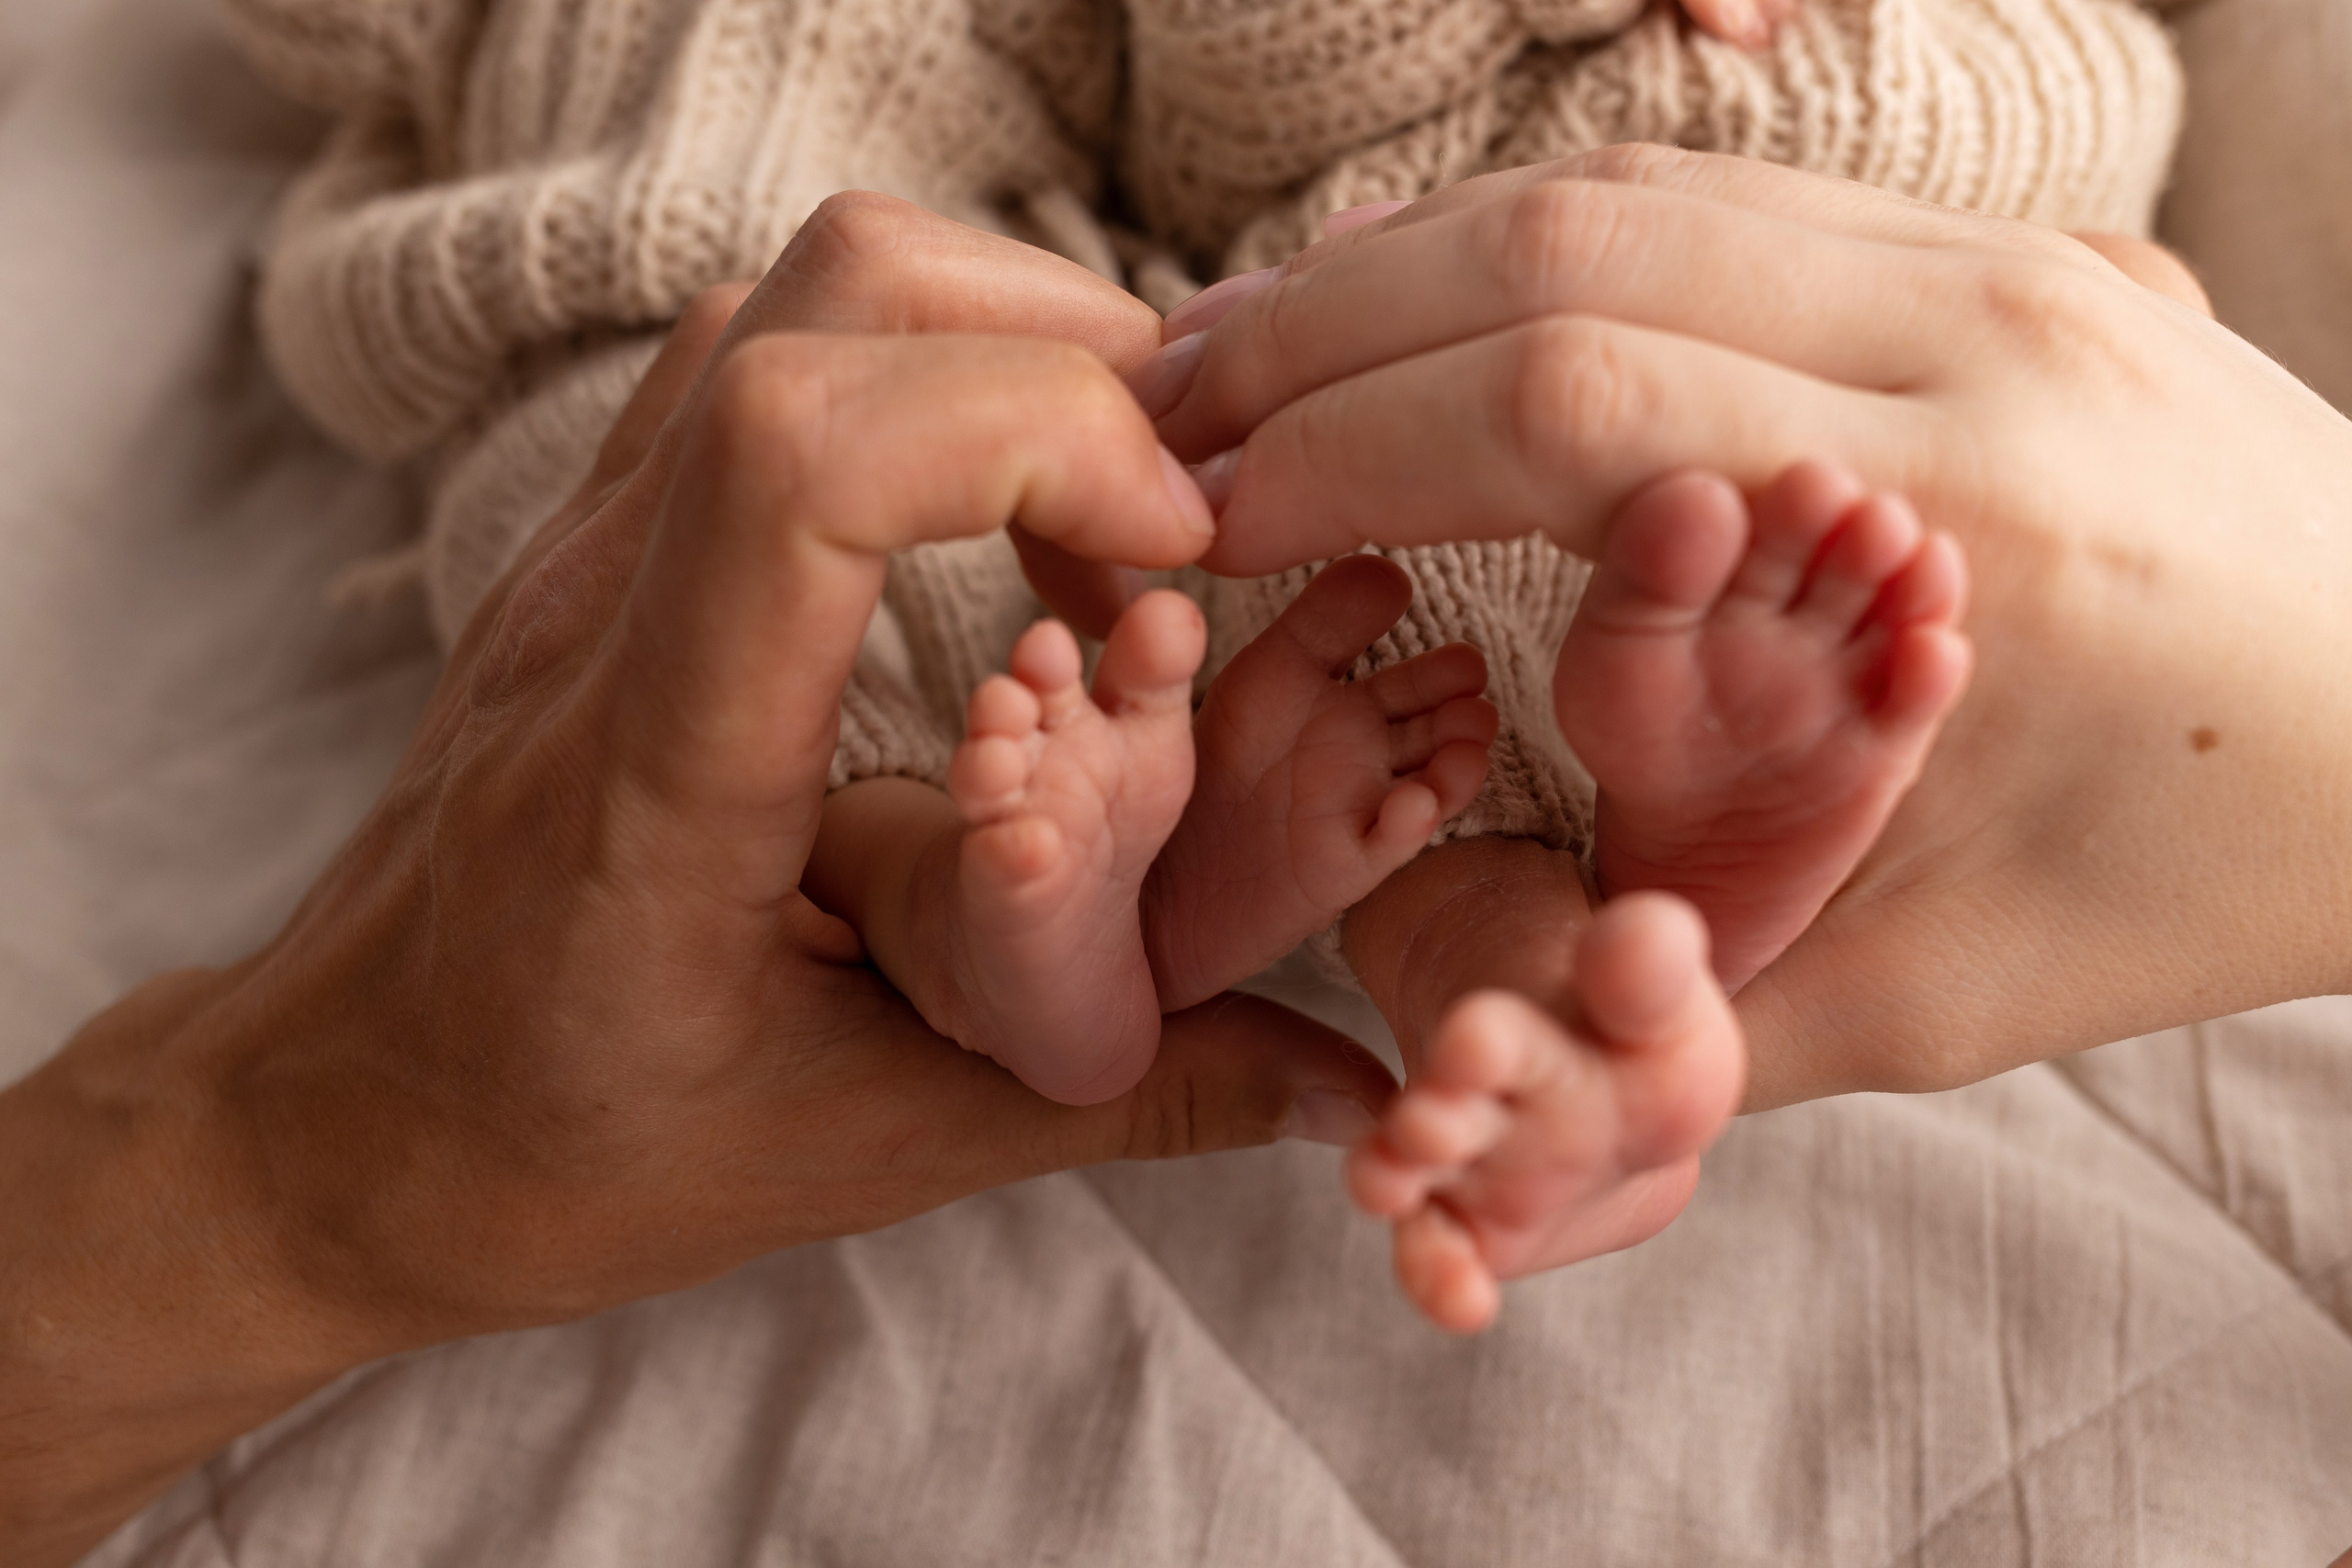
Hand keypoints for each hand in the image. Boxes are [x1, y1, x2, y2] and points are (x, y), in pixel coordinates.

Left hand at [0, 195, 1395, 1567]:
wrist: (335, 1124)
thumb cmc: (555, 1155)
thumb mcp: (858, 1153)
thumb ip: (1119, 1101)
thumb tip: (1342, 1084)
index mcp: (662, 770)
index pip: (808, 459)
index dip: (1038, 438)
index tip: (1171, 561)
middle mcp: (611, 610)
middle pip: (835, 303)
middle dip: (1068, 358)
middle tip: (1180, 523)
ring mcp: (591, 549)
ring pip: (804, 295)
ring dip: (1003, 351)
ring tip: (1111, 526)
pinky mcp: (603, 540)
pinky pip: (765, 356)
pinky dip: (926, 383)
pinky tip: (998, 536)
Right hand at [1144, 144, 2351, 1106]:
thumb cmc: (2210, 875)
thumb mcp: (1936, 1000)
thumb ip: (1670, 996)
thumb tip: (1446, 1025)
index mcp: (1974, 523)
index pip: (1568, 407)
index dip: (1341, 448)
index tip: (1192, 515)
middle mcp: (1992, 335)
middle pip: (1569, 245)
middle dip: (1322, 328)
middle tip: (1161, 406)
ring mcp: (2014, 256)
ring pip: (1630, 180)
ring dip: (1406, 260)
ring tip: (1247, 345)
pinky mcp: (2015, 242)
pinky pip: (1721, 187)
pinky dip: (1535, 237)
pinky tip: (1423, 296)